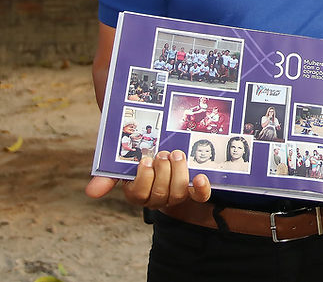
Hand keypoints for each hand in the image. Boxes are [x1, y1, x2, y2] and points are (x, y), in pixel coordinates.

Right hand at [85, 150, 210, 208]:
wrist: (163, 154)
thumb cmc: (139, 161)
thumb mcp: (122, 167)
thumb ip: (108, 177)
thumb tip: (90, 192)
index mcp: (138, 194)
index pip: (140, 193)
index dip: (144, 177)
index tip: (145, 160)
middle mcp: (157, 199)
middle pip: (160, 193)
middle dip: (163, 171)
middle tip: (163, 153)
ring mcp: (176, 195)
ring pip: (179, 192)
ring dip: (179, 172)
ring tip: (176, 155)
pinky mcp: (194, 190)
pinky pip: (200, 196)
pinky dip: (201, 188)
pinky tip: (200, 177)